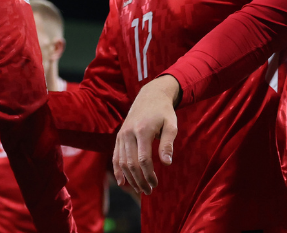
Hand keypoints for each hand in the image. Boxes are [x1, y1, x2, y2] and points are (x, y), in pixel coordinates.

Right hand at [112, 74, 180, 194]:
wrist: (150, 96)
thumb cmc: (164, 112)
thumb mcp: (171, 124)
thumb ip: (168, 144)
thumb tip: (167, 164)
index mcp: (143, 130)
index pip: (143, 159)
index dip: (148, 174)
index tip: (155, 184)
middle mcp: (128, 133)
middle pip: (131, 163)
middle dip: (139, 180)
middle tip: (149, 191)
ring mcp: (121, 135)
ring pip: (122, 162)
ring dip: (130, 178)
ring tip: (140, 189)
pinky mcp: (118, 137)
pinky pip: (115, 157)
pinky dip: (118, 170)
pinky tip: (122, 182)